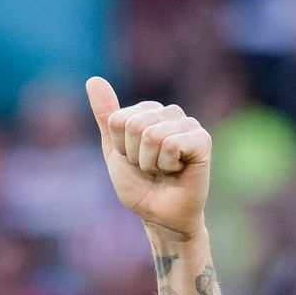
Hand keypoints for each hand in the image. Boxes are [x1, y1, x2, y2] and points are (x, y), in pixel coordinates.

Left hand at [85, 76, 210, 238]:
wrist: (159, 214)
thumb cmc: (139, 184)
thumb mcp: (114, 150)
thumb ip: (105, 115)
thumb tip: (93, 79)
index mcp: (148, 111)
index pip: (117, 120)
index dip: (120, 147)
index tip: (133, 160)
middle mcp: (170, 112)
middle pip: (134, 125)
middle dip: (134, 156)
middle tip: (149, 168)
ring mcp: (188, 124)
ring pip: (151, 135)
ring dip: (150, 163)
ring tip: (163, 170)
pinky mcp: (202, 140)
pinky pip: (171, 144)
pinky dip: (167, 165)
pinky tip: (177, 170)